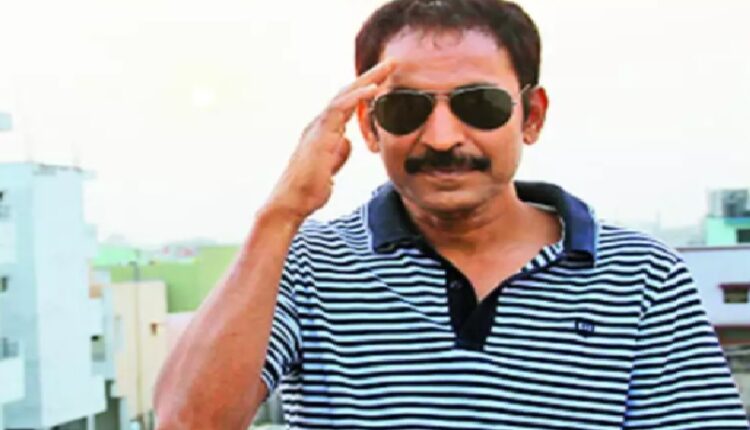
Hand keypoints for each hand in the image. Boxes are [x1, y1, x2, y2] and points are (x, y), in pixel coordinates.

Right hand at [263, 60, 395, 223]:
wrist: (292, 202)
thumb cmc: (309, 188)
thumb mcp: (330, 167)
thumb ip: (338, 152)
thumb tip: (348, 142)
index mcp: (324, 130)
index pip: (348, 103)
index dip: (366, 90)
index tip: (386, 80)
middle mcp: (320, 123)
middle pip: (347, 92)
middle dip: (370, 76)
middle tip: (392, 63)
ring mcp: (318, 127)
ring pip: (344, 94)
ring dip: (368, 79)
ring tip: (388, 67)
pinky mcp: (319, 134)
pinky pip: (339, 108)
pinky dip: (357, 96)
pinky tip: (373, 89)